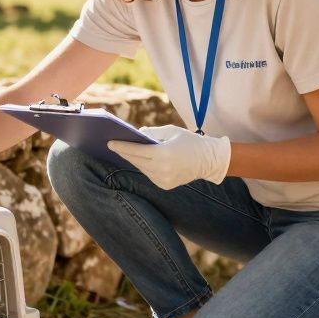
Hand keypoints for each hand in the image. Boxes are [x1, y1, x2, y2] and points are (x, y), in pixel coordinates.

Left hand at [107, 124, 230, 189]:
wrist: (208, 160)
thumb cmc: (189, 141)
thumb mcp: (171, 131)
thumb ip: (152, 132)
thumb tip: (136, 135)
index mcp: (164, 153)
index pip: (137, 150)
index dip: (122, 146)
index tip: (110, 143)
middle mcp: (162, 169)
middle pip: (136, 160)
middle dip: (124, 153)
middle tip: (112, 146)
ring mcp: (164, 180)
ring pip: (141, 168)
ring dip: (132, 160)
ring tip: (122, 152)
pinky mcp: (165, 186)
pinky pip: (149, 175)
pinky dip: (143, 167)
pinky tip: (136, 160)